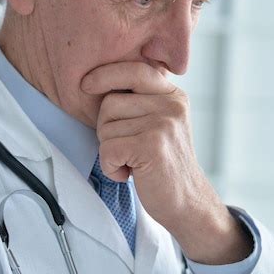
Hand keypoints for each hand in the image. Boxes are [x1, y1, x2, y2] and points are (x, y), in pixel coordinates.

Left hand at [81, 61, 252, 263]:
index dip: (105, 74)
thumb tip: (101, 81)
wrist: (187, 203)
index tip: (86, 84)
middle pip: (110, 102)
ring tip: (131, 162)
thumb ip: (143, 102)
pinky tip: (128, 174)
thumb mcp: (162, 124)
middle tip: (126, 148)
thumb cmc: (165, 165)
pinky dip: (110, 167)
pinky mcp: (152, 146)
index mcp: (173, 96)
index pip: (134, 70)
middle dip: (106, 129)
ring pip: (106, 127)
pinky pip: (108, 149)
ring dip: (109, 151)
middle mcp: (171, 105)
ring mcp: (164, 124)